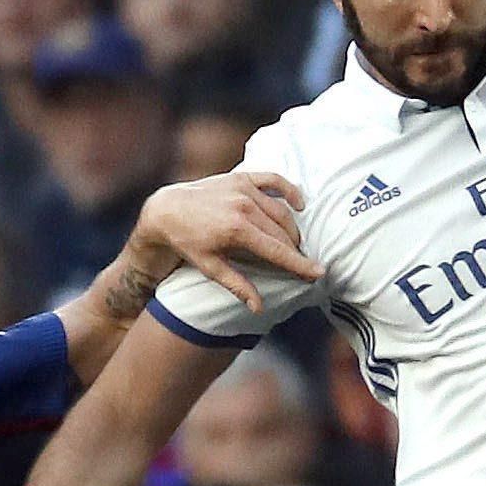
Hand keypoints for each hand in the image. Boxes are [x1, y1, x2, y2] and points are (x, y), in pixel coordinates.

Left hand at [132, 170, 317, 313]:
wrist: (167, 209)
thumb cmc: (187, 241)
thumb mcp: (210, 267)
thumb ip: (238, 286)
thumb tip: (259, 308)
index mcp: (237, 229)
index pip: (278, 250)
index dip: (300, 263)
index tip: (318, 272)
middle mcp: (244, 206)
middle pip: (283, 232)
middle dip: (295, 250)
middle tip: (301, 264)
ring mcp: (244, 189)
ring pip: (282, 211)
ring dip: (292, 229)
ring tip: (294, 244)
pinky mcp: (242, 177)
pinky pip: (274, 179)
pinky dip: (290, 190)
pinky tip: (299, 204)